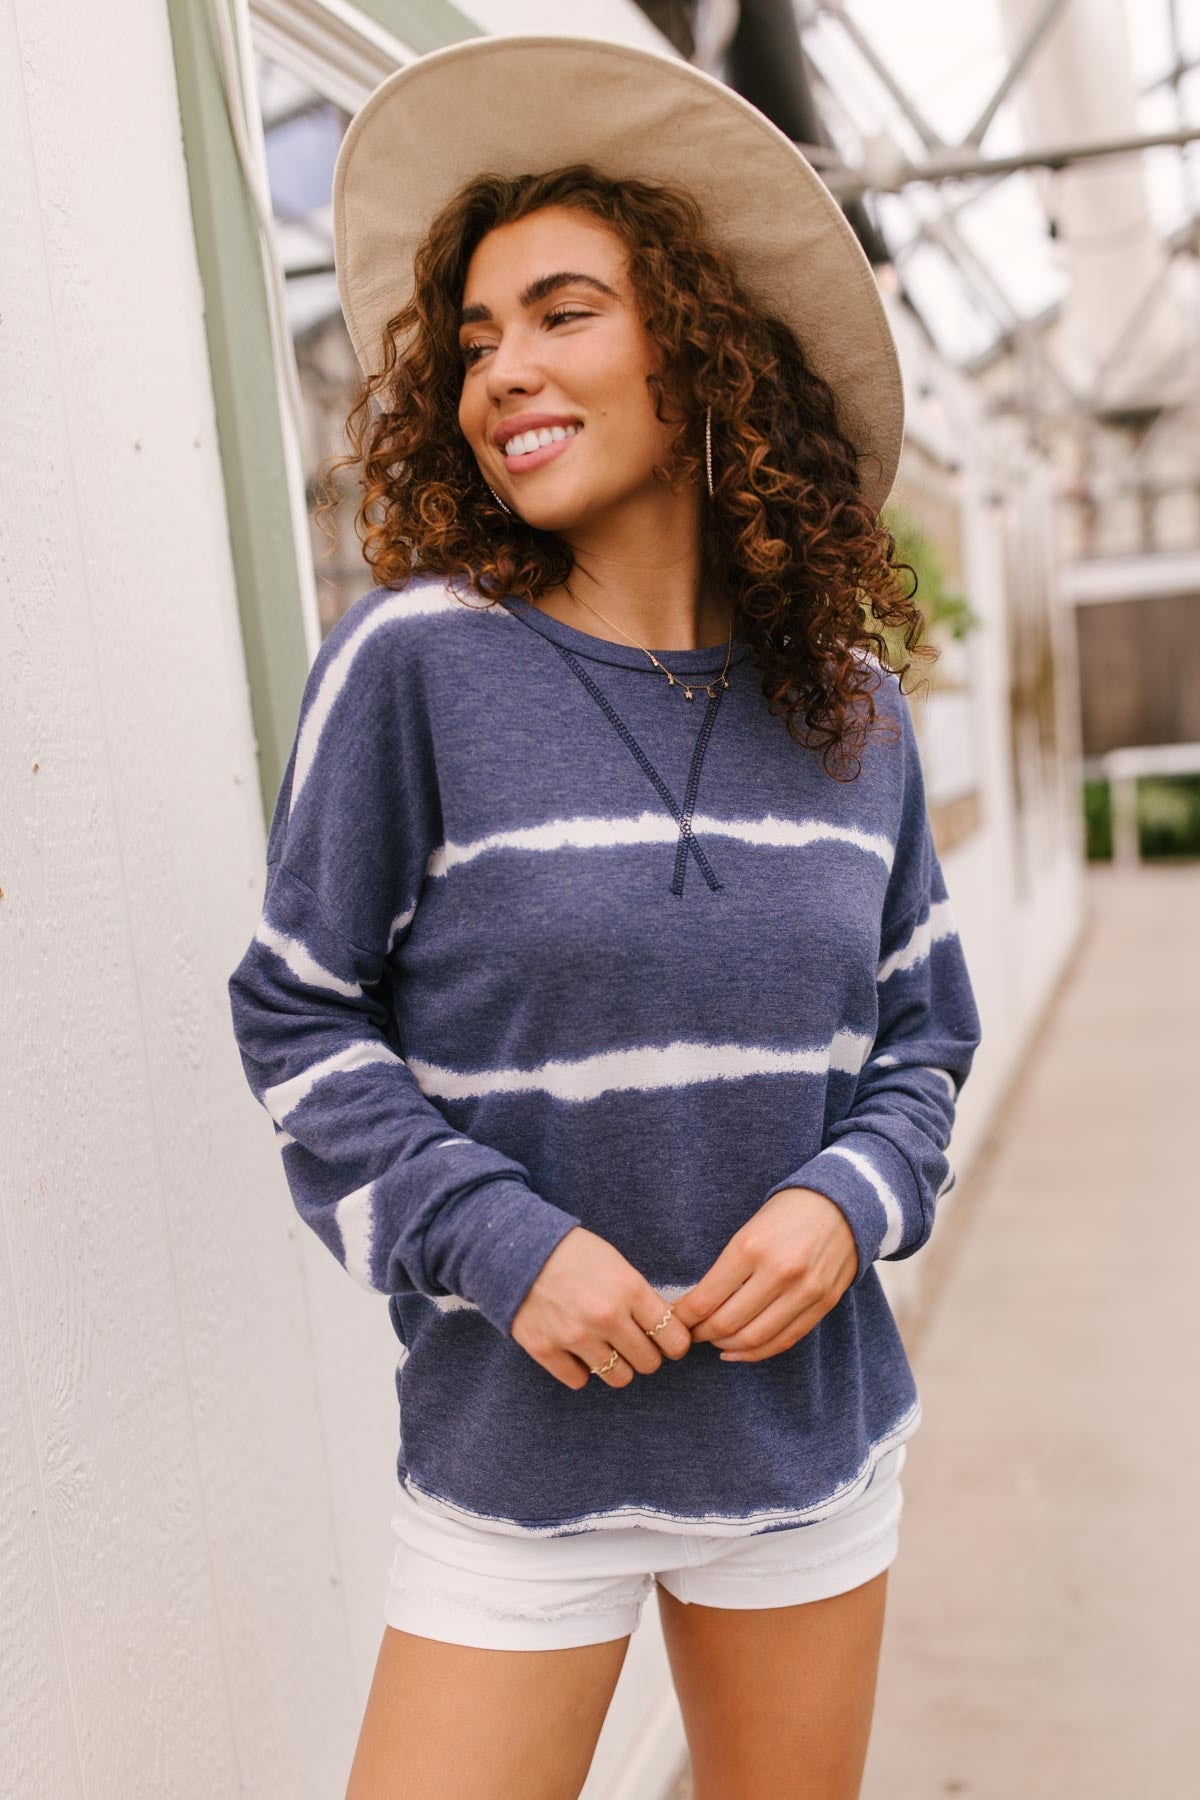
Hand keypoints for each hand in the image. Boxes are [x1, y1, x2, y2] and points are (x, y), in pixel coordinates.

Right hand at [510, 1226, 693, 1389]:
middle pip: (648, 1363)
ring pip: (618, 1377)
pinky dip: (580, 1369)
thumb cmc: (572, 1253)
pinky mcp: (545, 1349)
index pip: (674, 1338)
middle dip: (645, 1355)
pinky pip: (579, 1380)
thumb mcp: (616, 1263)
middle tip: (633, 1343)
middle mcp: (606, 1316)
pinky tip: (576, 1350)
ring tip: (606, 1347)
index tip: (667, 1341)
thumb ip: (640, 1296)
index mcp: (629, 1289)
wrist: (515, 1248)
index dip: (674, 1343)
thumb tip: (665, 1329)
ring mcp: (575, 1336)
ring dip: (616, 1366)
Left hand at [670, 1188, 858, 1361]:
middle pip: (727, 1324)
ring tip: (713, 1343)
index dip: (684, 1317)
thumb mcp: (748, 1231)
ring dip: (726, 1347)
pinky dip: (756, 1353)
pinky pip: (784, 1341)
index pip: (706, 1298)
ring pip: (754, 1339)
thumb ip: (726, 1268)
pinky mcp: (822, 1305)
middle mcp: (778, 1272)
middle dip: (701, 1334)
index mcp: (751, 1247)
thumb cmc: (786, 1214)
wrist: (842, 1204)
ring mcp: (804, 1292)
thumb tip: (696, 1304)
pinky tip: (738, 1352)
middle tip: (691, 1333)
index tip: (675, 1319)